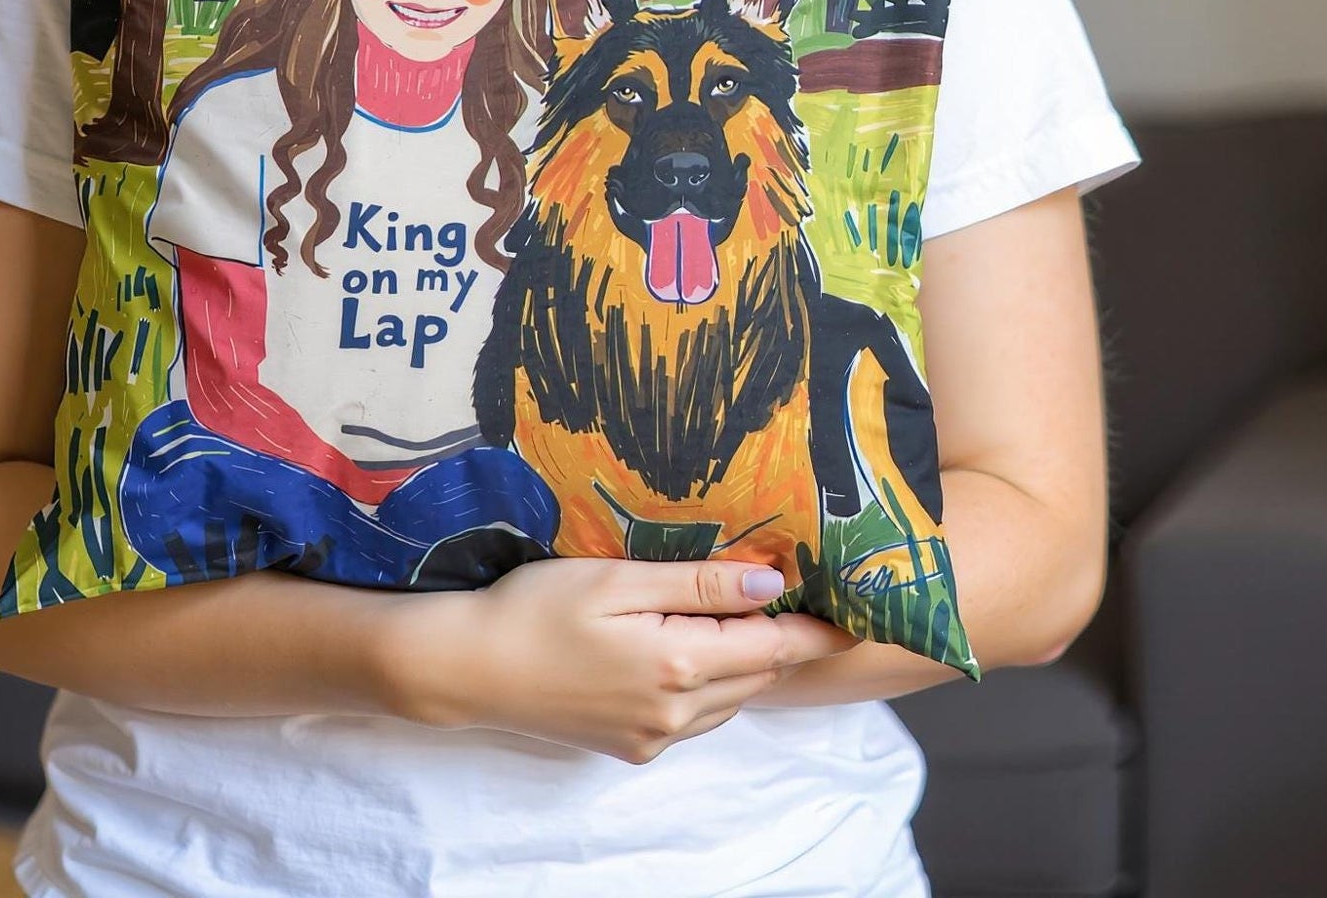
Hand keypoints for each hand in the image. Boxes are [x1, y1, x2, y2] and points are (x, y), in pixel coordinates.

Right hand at [378, 555, 859, 763]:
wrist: (471, 667)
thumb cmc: (537, 607)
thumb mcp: (618, 579)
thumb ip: (698, 584)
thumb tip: (769, 584)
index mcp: (678, 664)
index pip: (773, 646)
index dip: (816, 628)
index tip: (854, 610)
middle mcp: (676, 712)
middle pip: (758, 674)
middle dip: (784, 638)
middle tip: (804, 596)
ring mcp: (655, 736)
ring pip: (730, 698)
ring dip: (746, 660)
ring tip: (747, 615)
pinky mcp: (633, 747)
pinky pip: (695, 716)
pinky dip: (710, 683)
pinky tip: (689, 648)